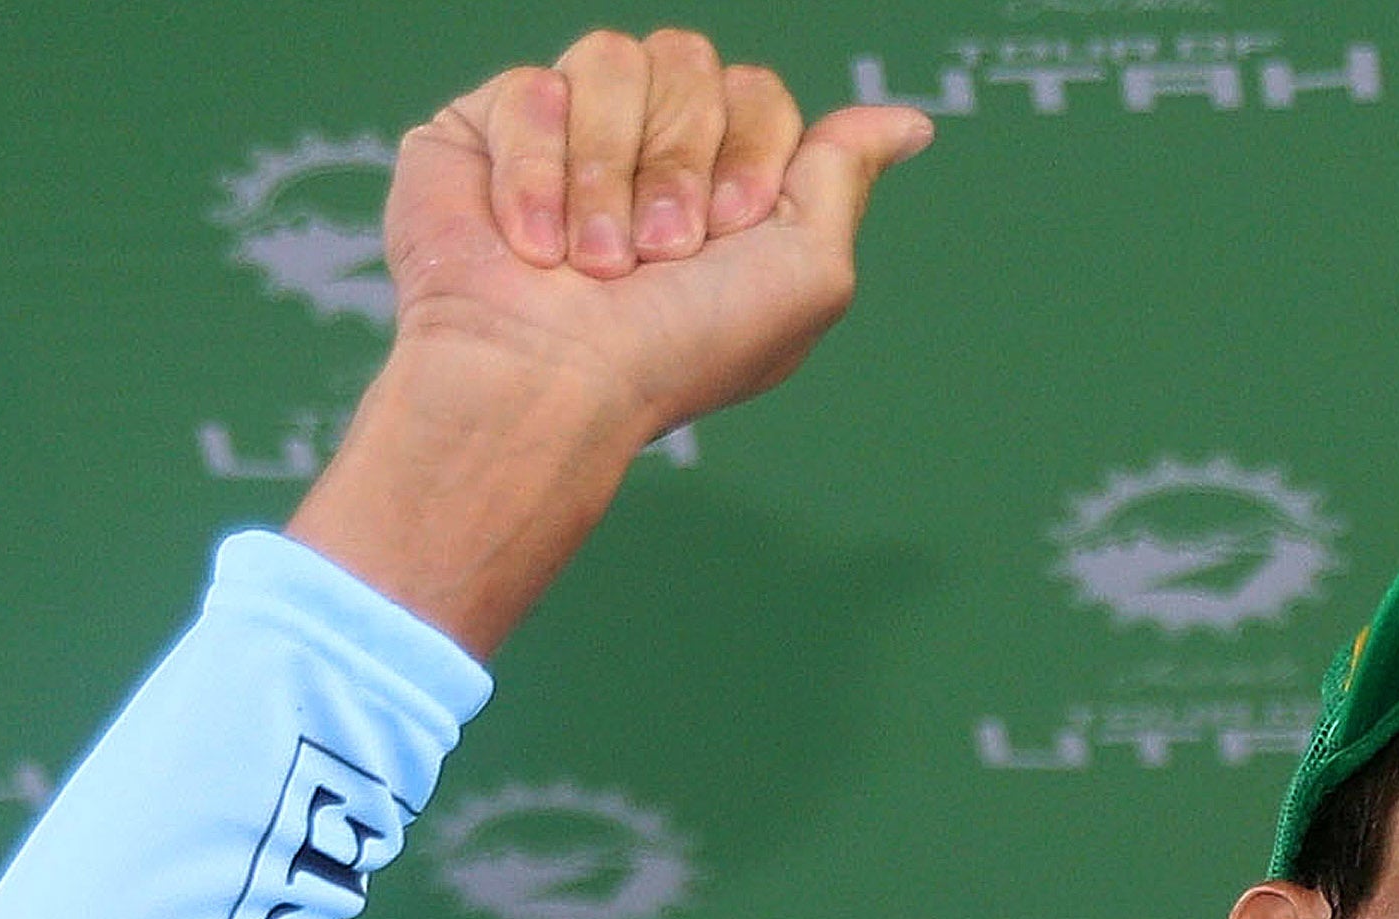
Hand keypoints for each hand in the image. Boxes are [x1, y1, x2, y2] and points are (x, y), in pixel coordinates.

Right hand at [289, 27, 932, 654]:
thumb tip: (912, 123)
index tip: (727, 233)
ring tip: (590, 263)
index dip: (750, 153)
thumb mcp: (808, 274)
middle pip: (690, 62)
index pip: (758, 92)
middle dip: (678, 165)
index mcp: (722, 184)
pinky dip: (536, 174)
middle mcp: (647, 151)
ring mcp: (567, 135)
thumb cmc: (677, 349)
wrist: (552, 379)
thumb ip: (845, 179)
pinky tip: (531, 242)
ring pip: (613, 59)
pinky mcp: (487, 130)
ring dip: (608, 176)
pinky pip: (531, 86)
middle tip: (656, 256)